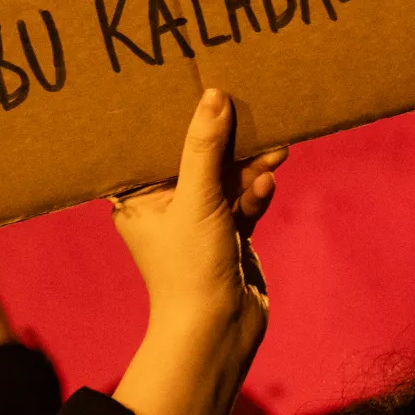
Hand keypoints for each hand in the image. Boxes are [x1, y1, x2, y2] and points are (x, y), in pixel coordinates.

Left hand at [111, 89, 286, 414]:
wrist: (219, 330)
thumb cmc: (189, 267)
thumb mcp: (197, 199)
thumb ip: (205, 146)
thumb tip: (213, 95)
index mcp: (139, 197)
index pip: (154, 145)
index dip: (175, 117)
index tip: (197, 84)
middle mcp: (166, 205)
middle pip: (197, 157)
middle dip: (228, 140)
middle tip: (254, 111)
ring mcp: (200, 219)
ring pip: (227, 176)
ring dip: (250, 164)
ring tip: (276, 148)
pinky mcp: (230, 232)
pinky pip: (245, 197)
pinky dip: (256, 190)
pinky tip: (267, 185)